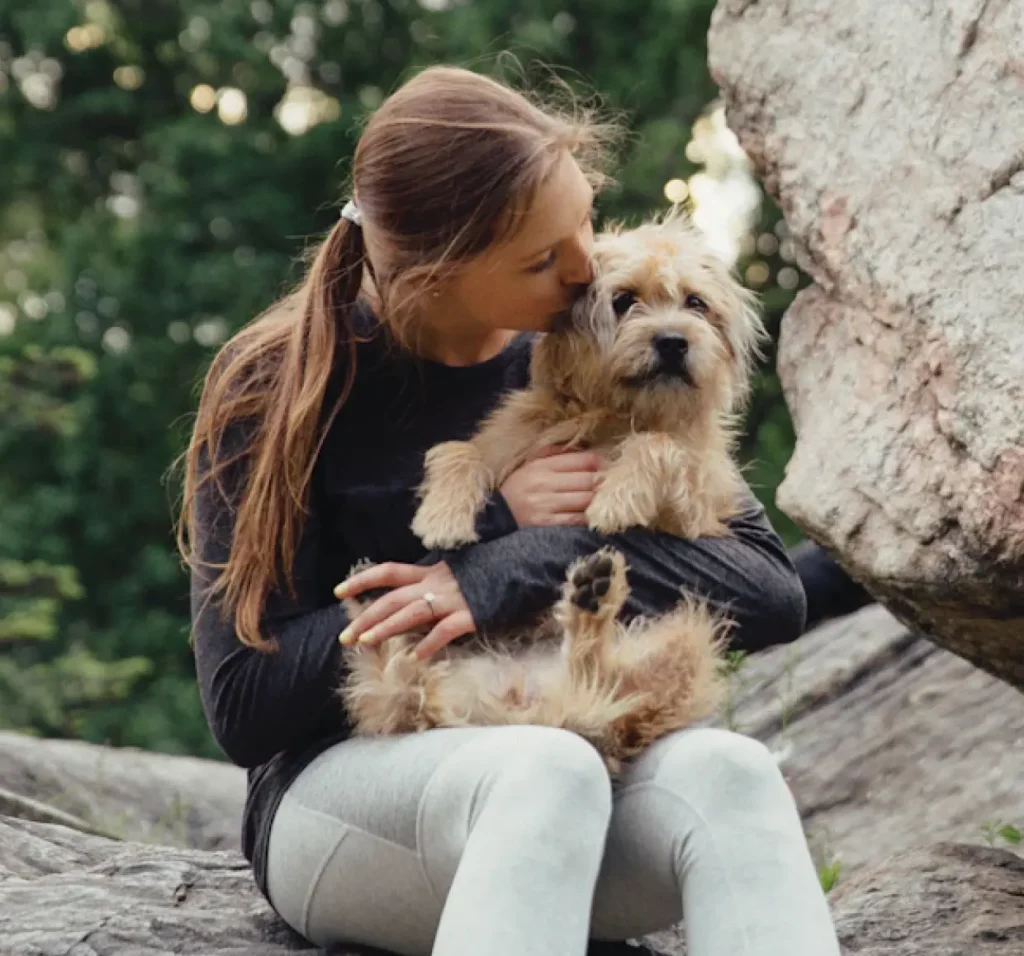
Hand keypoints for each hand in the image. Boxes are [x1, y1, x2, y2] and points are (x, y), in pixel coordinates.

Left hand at [334, 561, 474, 659]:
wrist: (521, 566)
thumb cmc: (488, 573)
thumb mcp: (454, 573)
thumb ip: (432, 583)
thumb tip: (410, 600)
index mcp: (430, 572)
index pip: (388, 571)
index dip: (362, 580)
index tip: (338, 592)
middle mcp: (436, 583)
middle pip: (392, 598)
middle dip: (365, 616)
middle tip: (345, 636)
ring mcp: (452, 599)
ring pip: (412, 612)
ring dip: (387, 628)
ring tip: (367, 643)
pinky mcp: (470, 614)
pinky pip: (446, 629)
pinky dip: (429, 642)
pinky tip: (416, 656)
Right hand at [500, 444, 603, 528]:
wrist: (497, 515)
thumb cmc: (518, 487)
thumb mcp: (530, 464)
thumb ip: (553, 453)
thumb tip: (582, 448)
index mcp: (541, 466)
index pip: (581, 460)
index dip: (599, 462)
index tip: (605, 465)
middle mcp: (544, 483)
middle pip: (588, 480)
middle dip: (601, 481)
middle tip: (608, 482)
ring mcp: (546, 505)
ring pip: (586, 499)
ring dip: (597, 499)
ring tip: (602, 497)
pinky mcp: (547, 523)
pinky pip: (577, 519)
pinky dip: (587, 516)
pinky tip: (590, 513)